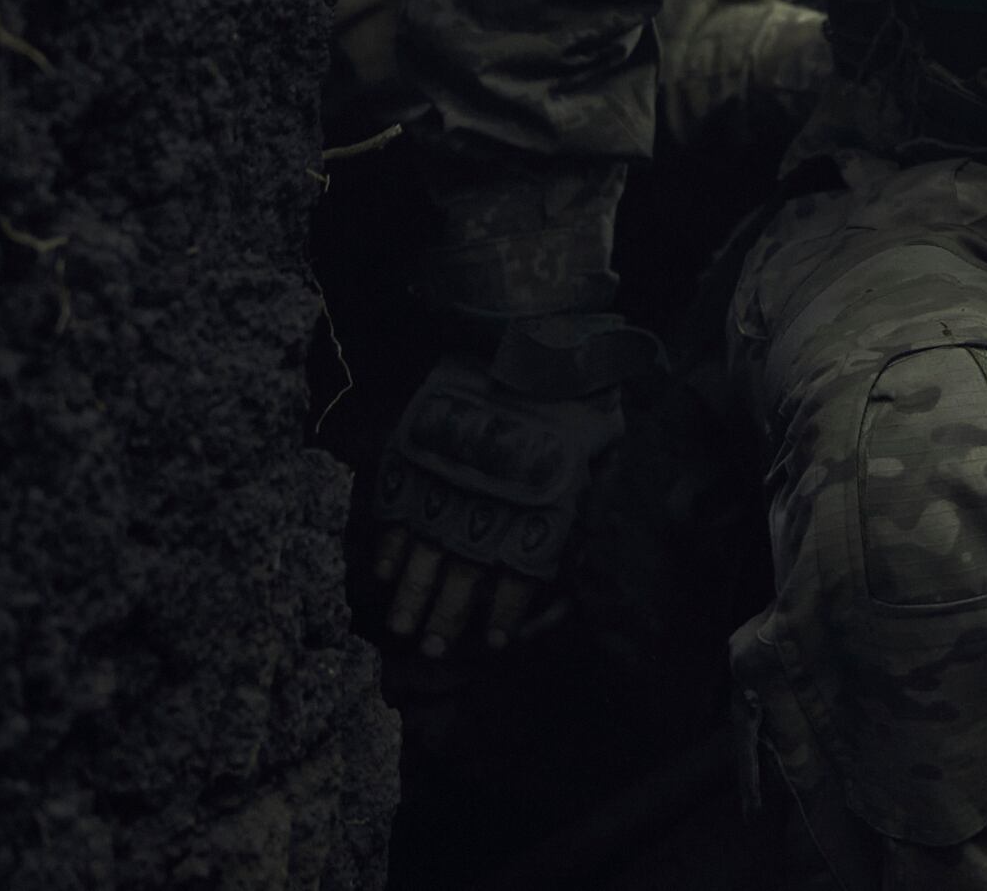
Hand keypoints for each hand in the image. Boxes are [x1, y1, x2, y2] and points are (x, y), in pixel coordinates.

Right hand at [368, 352, 628, 660]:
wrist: (529, 335)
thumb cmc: (575, 393)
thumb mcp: (603, 446)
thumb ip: (592, 500)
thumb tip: (586, 547)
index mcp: (535, 510)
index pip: (517, 577)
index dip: (506, 612)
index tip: (497, 640)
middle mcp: (488, 506)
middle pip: (461, 578)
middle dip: (445, 620)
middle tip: (433, 652)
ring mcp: (447, 483)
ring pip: (422, 555)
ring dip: (411, 597)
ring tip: (401, 631)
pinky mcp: (417, 457)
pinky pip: (395, 511)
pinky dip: (387, 545)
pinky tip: (382, 575)